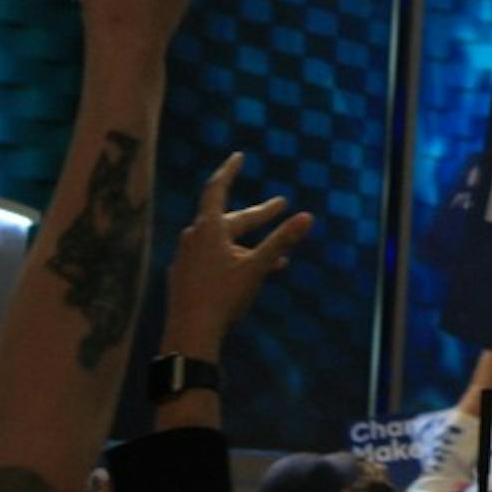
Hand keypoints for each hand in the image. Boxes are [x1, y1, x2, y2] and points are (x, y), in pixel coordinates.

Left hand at [161, 152, 314, 357]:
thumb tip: (307, 216)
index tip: (238, 157)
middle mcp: (193, 238)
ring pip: (223, 243)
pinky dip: (234, 258)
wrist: (189, 335)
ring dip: (249, 244)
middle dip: (257, 216)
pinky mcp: (184, 277)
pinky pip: (213, 259)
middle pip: (228, 220)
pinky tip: (250, 274)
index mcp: (207, 229)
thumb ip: (280, 240)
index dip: (229, 171)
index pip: (217, 189)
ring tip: (278, 257)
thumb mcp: (257, 267)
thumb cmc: (223, 296)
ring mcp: (186, 259)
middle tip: (281, 207)